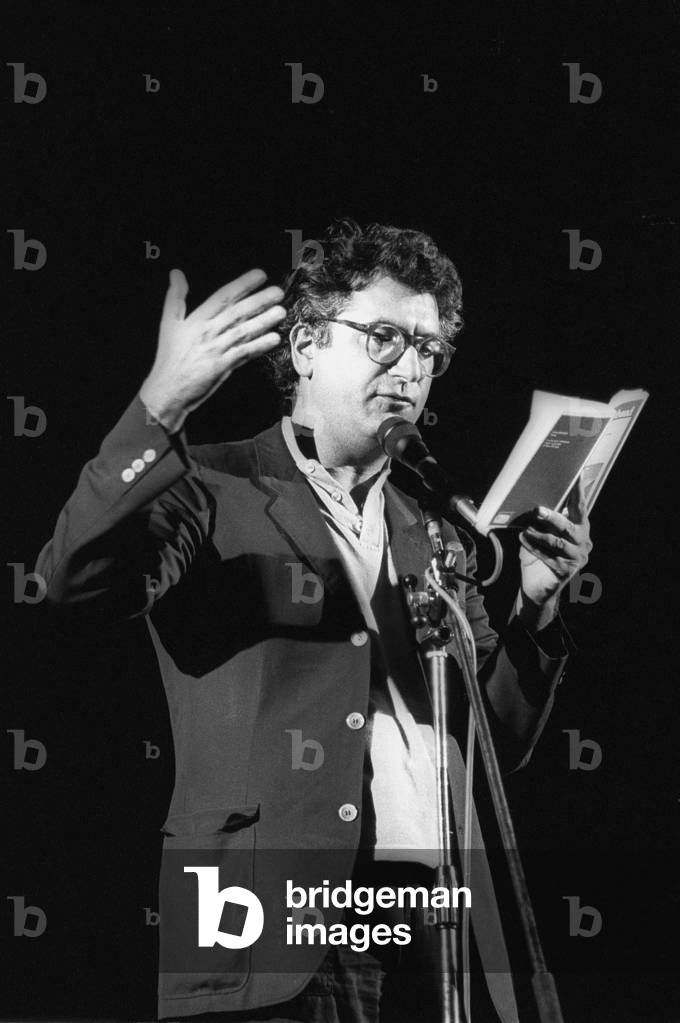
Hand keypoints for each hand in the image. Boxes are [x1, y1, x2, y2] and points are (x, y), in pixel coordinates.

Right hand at [140, 268, 285, 430]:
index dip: (242, 285)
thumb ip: (175, 297)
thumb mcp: (168, 323)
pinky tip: (274, 339)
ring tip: (281, 312)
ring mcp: (217, 350)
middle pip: (237, 312)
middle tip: (278, 292)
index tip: (259, 275)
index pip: (222, 297)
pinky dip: (259, 346)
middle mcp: (208, 332)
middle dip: (259, 301)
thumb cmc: (170, 358)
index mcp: (197, 320)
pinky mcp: (222, 367)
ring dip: (264, 321)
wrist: (167, 389)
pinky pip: (244, 354)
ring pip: (244, 331)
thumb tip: (176, 273)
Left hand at [516, 476, 592, 627]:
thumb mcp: (541, 533)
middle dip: (554, 517)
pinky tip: (523, 540)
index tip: (576, 475)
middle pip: (570, 526)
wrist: (536, 586)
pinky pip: (549, 556)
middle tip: (538, 509)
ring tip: (525, 529)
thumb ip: (543, 520)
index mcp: (580, 528)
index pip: (580, 507)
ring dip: (540, 534)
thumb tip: (534, 502)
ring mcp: (577, 557)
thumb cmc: (539, 555)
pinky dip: (534, 548)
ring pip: (558, 542)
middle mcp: (583, 542)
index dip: (578, 492)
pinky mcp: (567, 571)